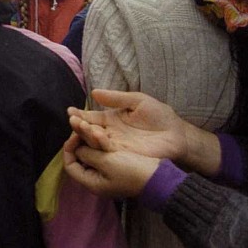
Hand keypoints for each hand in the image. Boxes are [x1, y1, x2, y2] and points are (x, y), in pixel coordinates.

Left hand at [63, 134, 160, 198]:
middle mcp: (97, 178)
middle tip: (80, 125)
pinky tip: (99, 129)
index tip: (74, 135)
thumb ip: (88, 154)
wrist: (157, 177)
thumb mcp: (106, 163)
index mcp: (92, 182)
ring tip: (87, 123)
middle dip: (79, 140)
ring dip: (88, 138)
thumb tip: (76, 148)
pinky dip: (99, 141)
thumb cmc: (131, 172)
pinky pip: (103, 151)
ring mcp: (108, 172)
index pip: (70, 166)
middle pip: (81, 157)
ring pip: (92, 152)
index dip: (69, 149)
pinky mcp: (117, 164)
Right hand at [68, 89, 220, 174]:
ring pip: (96, 140)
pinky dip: (98, 143)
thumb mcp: (138, 101)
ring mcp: (116, 145)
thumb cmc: (160, 116)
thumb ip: (116, 98)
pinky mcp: (123, 154)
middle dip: (80, 125)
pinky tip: (93, 135)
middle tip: (72, 120)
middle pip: (90, 130)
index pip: (92, 118)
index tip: (70, 111)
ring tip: (78, 126)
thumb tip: (94, 92)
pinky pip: (107, 150)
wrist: (177, 134)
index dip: (81, 115)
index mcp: (112, 119)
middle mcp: (111, 133)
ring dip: (86, 133)